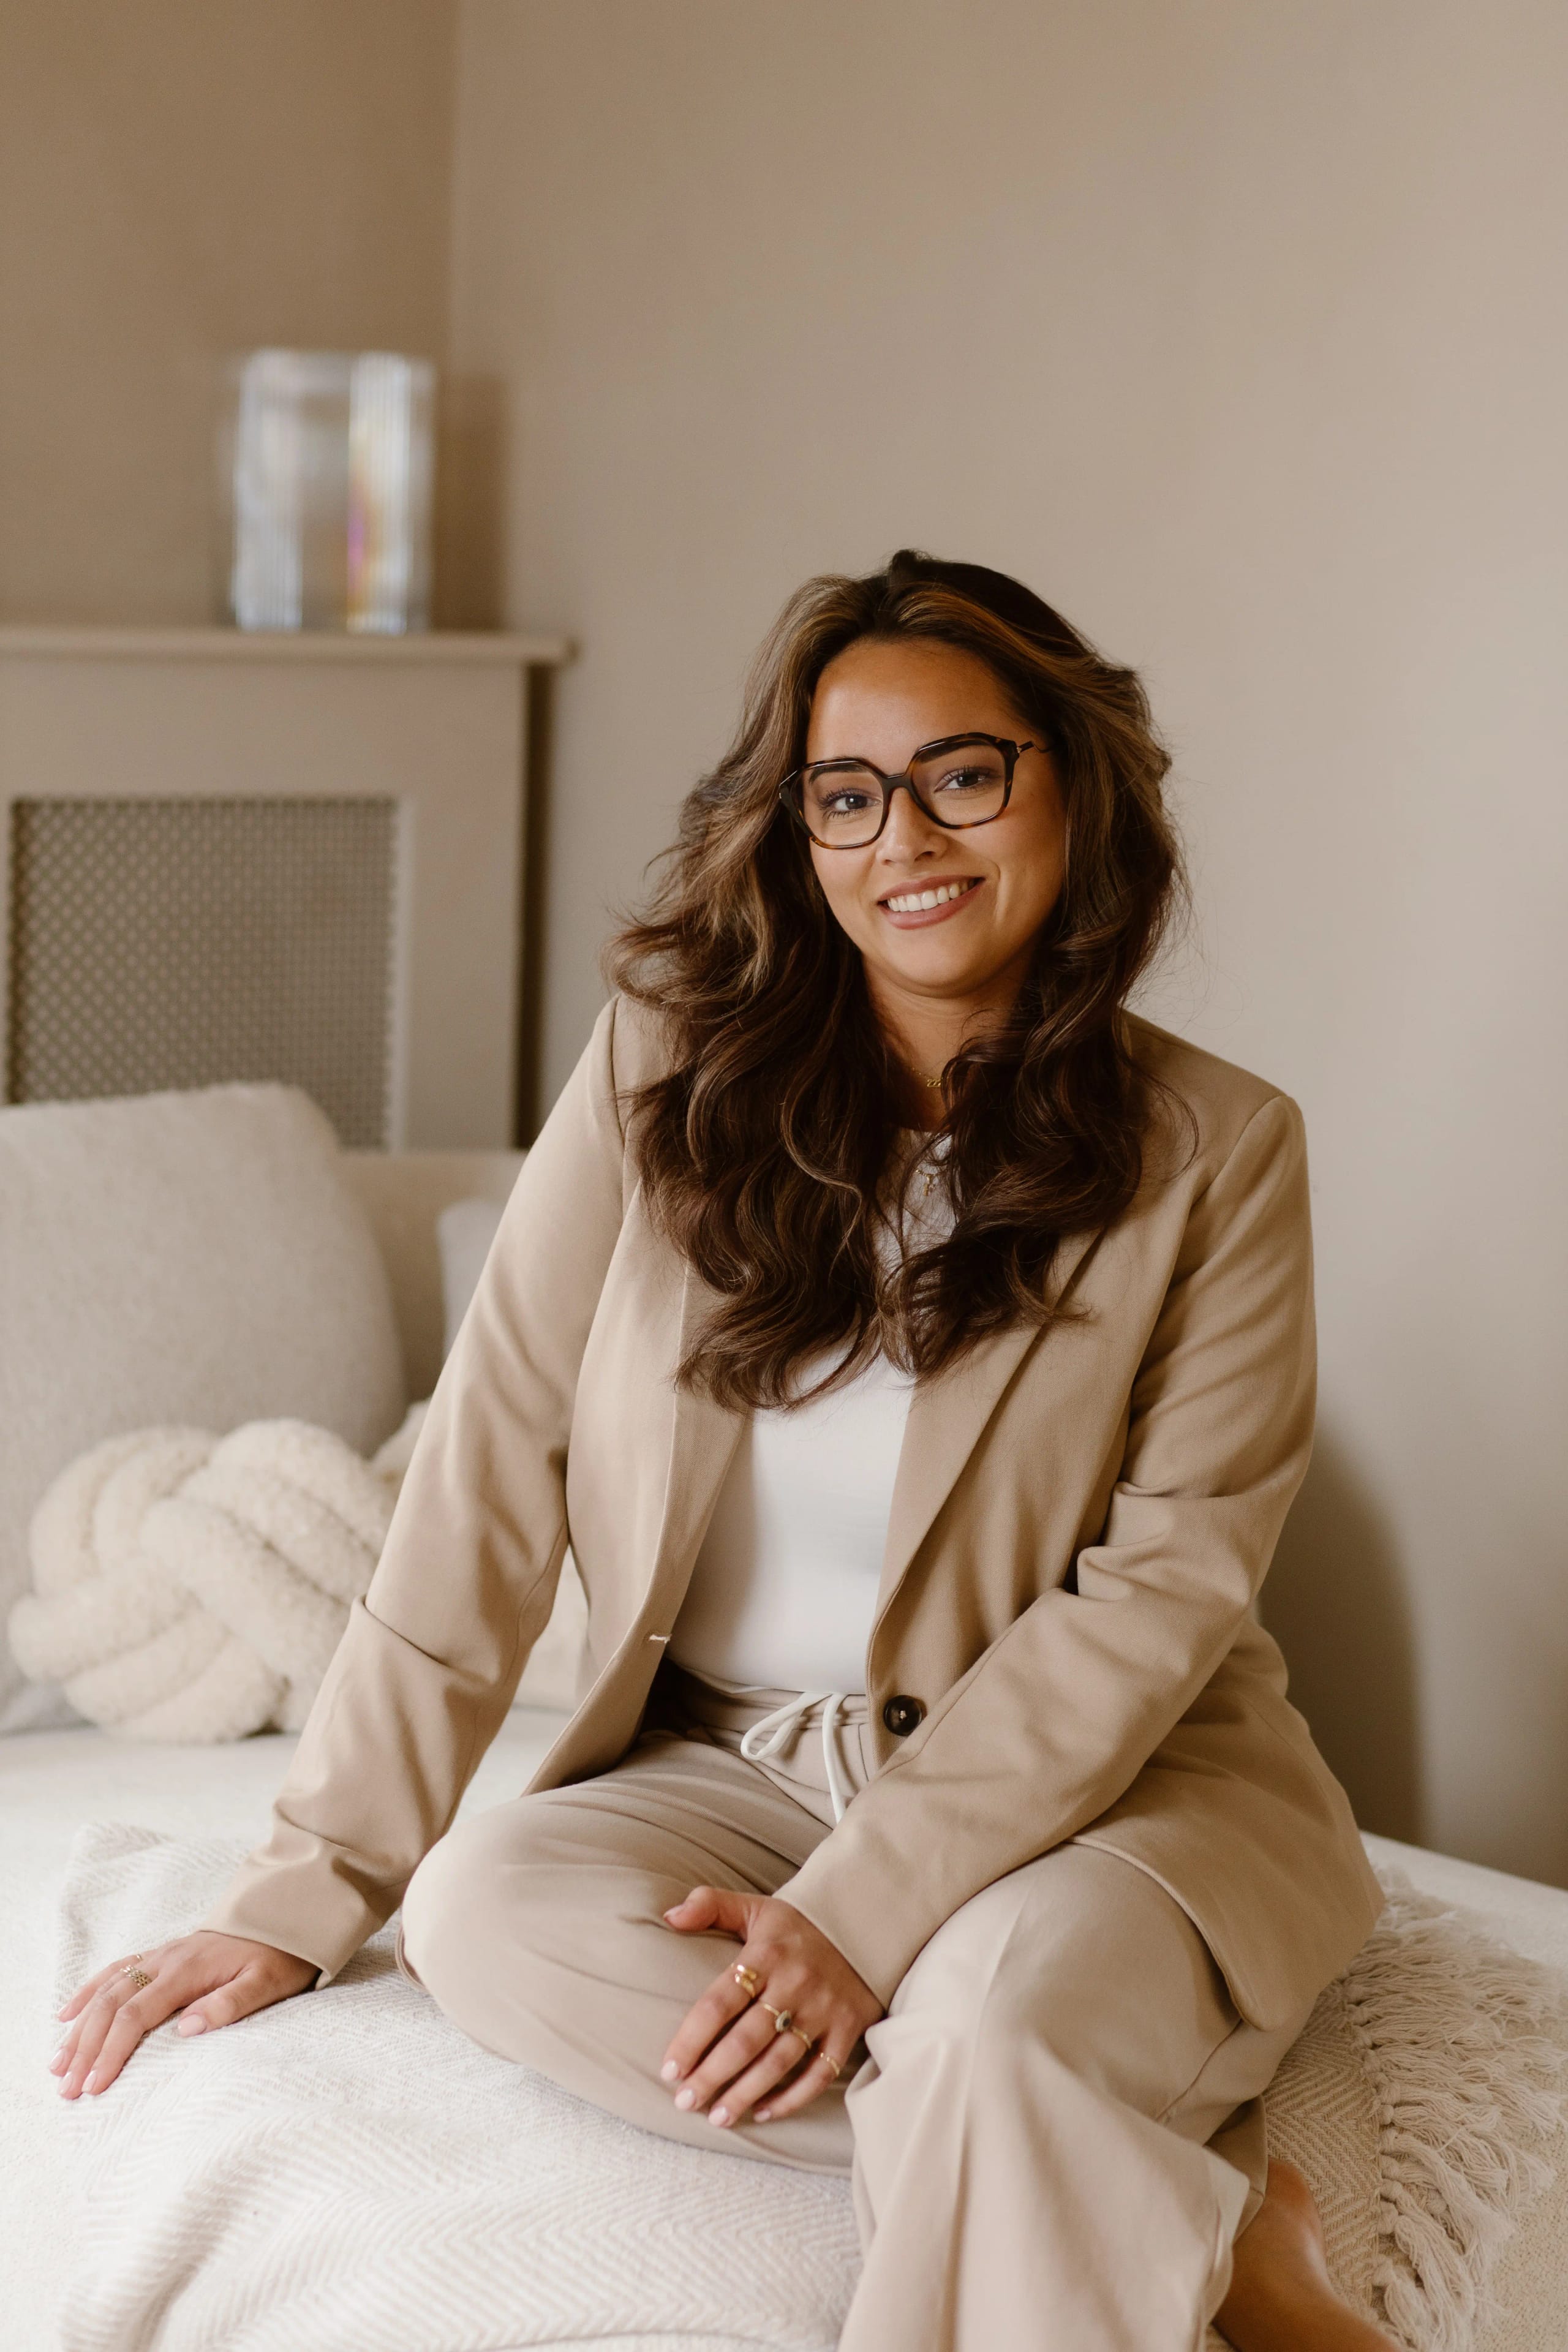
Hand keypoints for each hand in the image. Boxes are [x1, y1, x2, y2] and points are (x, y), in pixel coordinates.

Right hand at [51, 1932, 316, 2098]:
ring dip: (80, 2027)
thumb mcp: (267, 1983)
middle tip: (67, 2089)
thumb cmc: (280, 1957)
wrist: (286, 1918)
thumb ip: (230, 2004)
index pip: (135, 2015)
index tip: (94, 2086)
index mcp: (188, 1970)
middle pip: (111, 2005)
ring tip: (57, 2064)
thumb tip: (187, 2030)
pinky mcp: (162, 1955)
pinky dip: (87, 1993)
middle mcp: (166, 1960)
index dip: (111, 2051)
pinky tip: (67, 2014)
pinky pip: (115, 1971)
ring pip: (106, 1990)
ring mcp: (161, 1955)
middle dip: (85, 2047)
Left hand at [660, 1887, 881, 2127]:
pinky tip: (764, 2112)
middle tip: (685, 2102)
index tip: (669, 2069)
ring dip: (745, 2094)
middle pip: (745, 2041)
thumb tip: (669, 1917)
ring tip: (718, 2117)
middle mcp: (794, 1984)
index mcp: (766, 1954)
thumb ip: (710, 1905)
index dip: (692, 2039)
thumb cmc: (798, 1924)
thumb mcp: (755, 1906)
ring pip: (779, 2062)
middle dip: (711, 2076)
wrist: (867, 1921)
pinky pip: (820, 2072)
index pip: (719, 2002)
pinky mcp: (849, 2028)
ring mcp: (824, 2009)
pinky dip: (792, 2098)